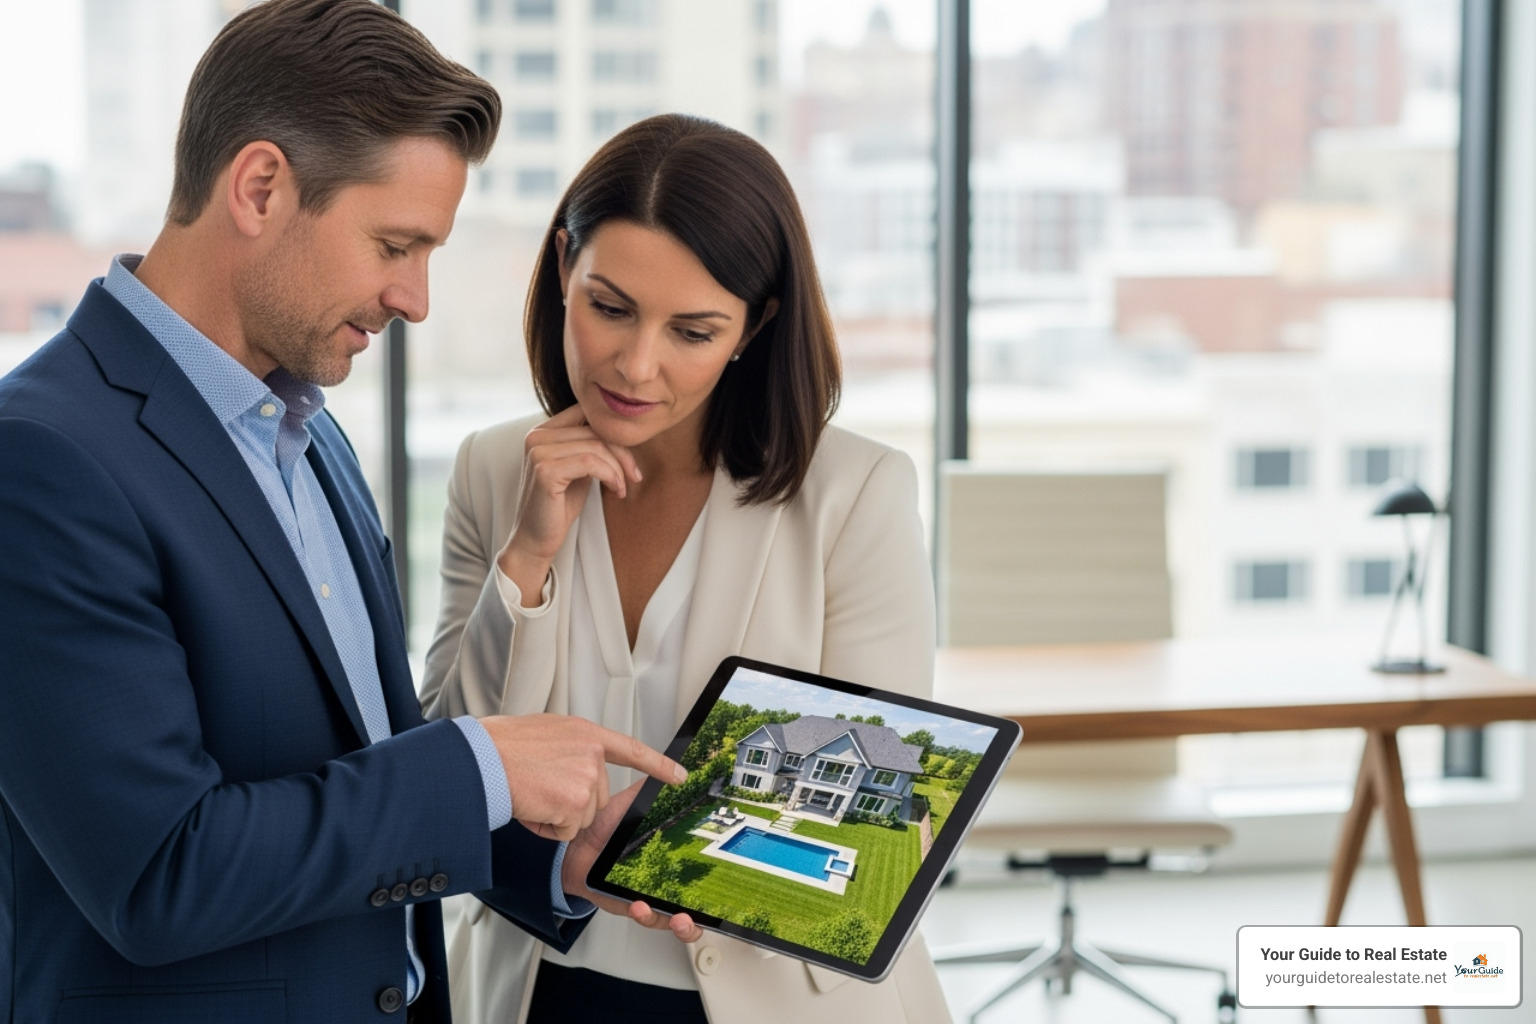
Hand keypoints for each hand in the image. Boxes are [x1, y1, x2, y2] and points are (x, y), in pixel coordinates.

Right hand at [477, 714, 685, 841]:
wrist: (482, 759)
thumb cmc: (501, 747)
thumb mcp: (547, 733)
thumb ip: (572, 747)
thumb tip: (577, 761)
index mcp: (586, 733)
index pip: (632, 750)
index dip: (659, 765)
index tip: (681, 776)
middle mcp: (592, 753)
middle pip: (597, 796)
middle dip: (570, 801)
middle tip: (538, 785)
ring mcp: (587, 778)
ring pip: (581, 816)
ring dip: (556, 815)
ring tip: (531, 792)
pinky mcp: (576, 804)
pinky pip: (566, 831)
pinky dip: (546, 827)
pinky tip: (531, 805)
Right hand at [497, 405, 640, 601]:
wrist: (536, 540)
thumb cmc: (558, 507)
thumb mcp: (577, 470)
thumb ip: (589, 447)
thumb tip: (622, 432)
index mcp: (542, 431)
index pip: (586, 413)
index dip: (613, 434)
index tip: (627, 459)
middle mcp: (536, 435)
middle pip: (594, 430)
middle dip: (622, 453)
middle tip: (634, 477)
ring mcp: (538, 451)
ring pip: (595, 446)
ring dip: (618, 468)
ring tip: (623, 487)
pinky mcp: (545, 470)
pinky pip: (590, 462)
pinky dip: (610, 475)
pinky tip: (616, 490)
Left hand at [563, 781, 703, 942]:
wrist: (572, 843)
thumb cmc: (602, 826)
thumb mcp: (631, 804)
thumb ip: (650, 791)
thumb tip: (675, 772)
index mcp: (668, 857)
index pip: (699, 873)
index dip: (715, 881)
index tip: (725, 881)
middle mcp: (660, 879)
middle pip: (693, 905)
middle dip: (703, 915)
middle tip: (705, 912)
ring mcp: (645, 894)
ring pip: (671, 918)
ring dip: (680, 924)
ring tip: (679, 917)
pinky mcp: (625, 905)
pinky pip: (642, 918)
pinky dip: (645, 916)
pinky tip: (642, 906)